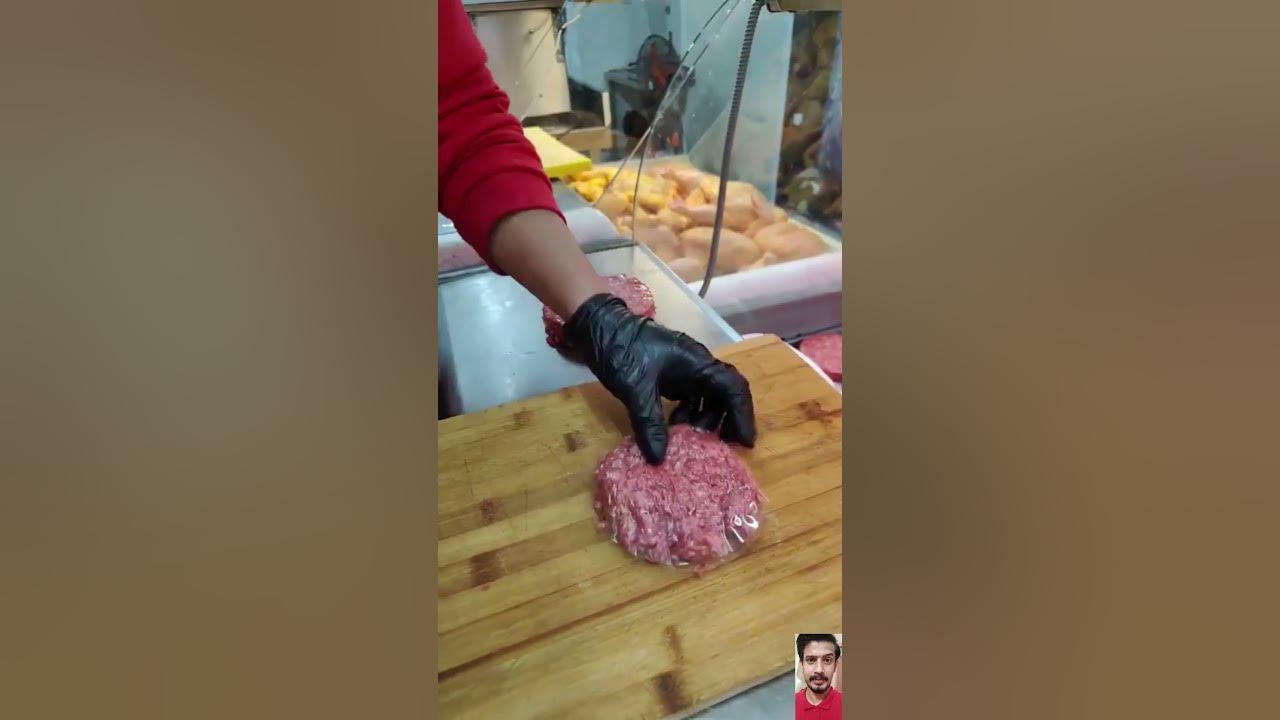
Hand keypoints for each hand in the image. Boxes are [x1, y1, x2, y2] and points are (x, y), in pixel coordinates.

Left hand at [565, 294, 756, 463]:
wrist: (597, 325)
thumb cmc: (620, 349)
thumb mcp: (635, 388)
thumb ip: (649, 423)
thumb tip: (659, 459)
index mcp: (696, 362)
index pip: (733, 388)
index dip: (742, 416)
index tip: (742, 444)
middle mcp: (696, 365)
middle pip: (724, 394)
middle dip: (725, 421)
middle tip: (719, 448)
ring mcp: (682, 369)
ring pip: (706, 398)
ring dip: (703, 420)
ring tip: (689, 441)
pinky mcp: (668, 375)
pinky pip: (688, 398)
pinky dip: (686, 415)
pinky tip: (672, 429)